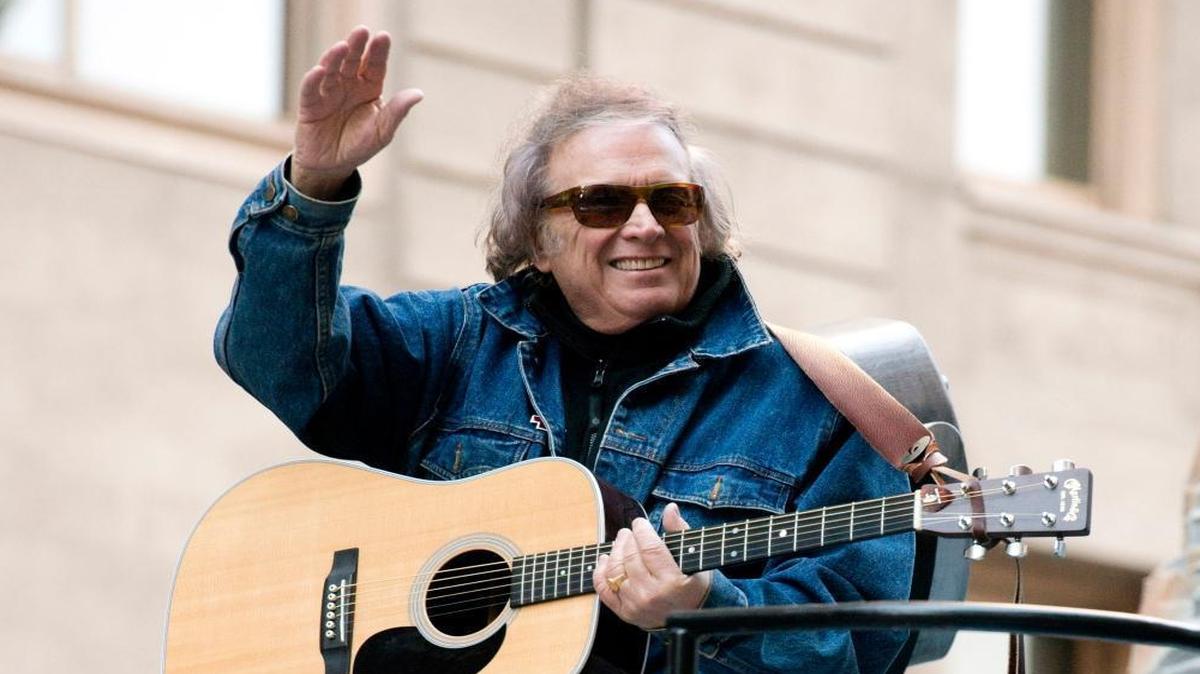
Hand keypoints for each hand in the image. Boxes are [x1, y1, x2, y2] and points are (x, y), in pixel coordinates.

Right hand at [292, 26, 423, 198]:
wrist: (333, 166)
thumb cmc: (360, 146)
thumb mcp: (383, 131)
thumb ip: (397, 112)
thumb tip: (419, 93)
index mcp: (369, 88)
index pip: (375, 66)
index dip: (378, 52)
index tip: (383, 36)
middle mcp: (348, 85)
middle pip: (352, 61)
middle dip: (357, 46)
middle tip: (362, 31)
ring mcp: (328, 92)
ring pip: (331, 70)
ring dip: (335, 58)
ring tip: (342, 47)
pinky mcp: (310, 105)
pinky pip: (311, 90)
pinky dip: (313, 80)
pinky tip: (319, 71)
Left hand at [592, 503, 711, 629]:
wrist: (685, 617)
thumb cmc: (691, 583)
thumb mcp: (693, 557)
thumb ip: (680, 530)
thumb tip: (670, 508)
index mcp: (671, 581)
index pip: (650, 548)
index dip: (642, 530)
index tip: (640, 523)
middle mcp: (651, 595)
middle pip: (630, 557)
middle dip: (628, 538)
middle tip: (630, 531)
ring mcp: (635, 605)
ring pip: (615, 570)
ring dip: (615, 550)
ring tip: (621, 541)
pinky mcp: (624, 612)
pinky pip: (604, 588)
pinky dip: (600, 571)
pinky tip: (605, 558)